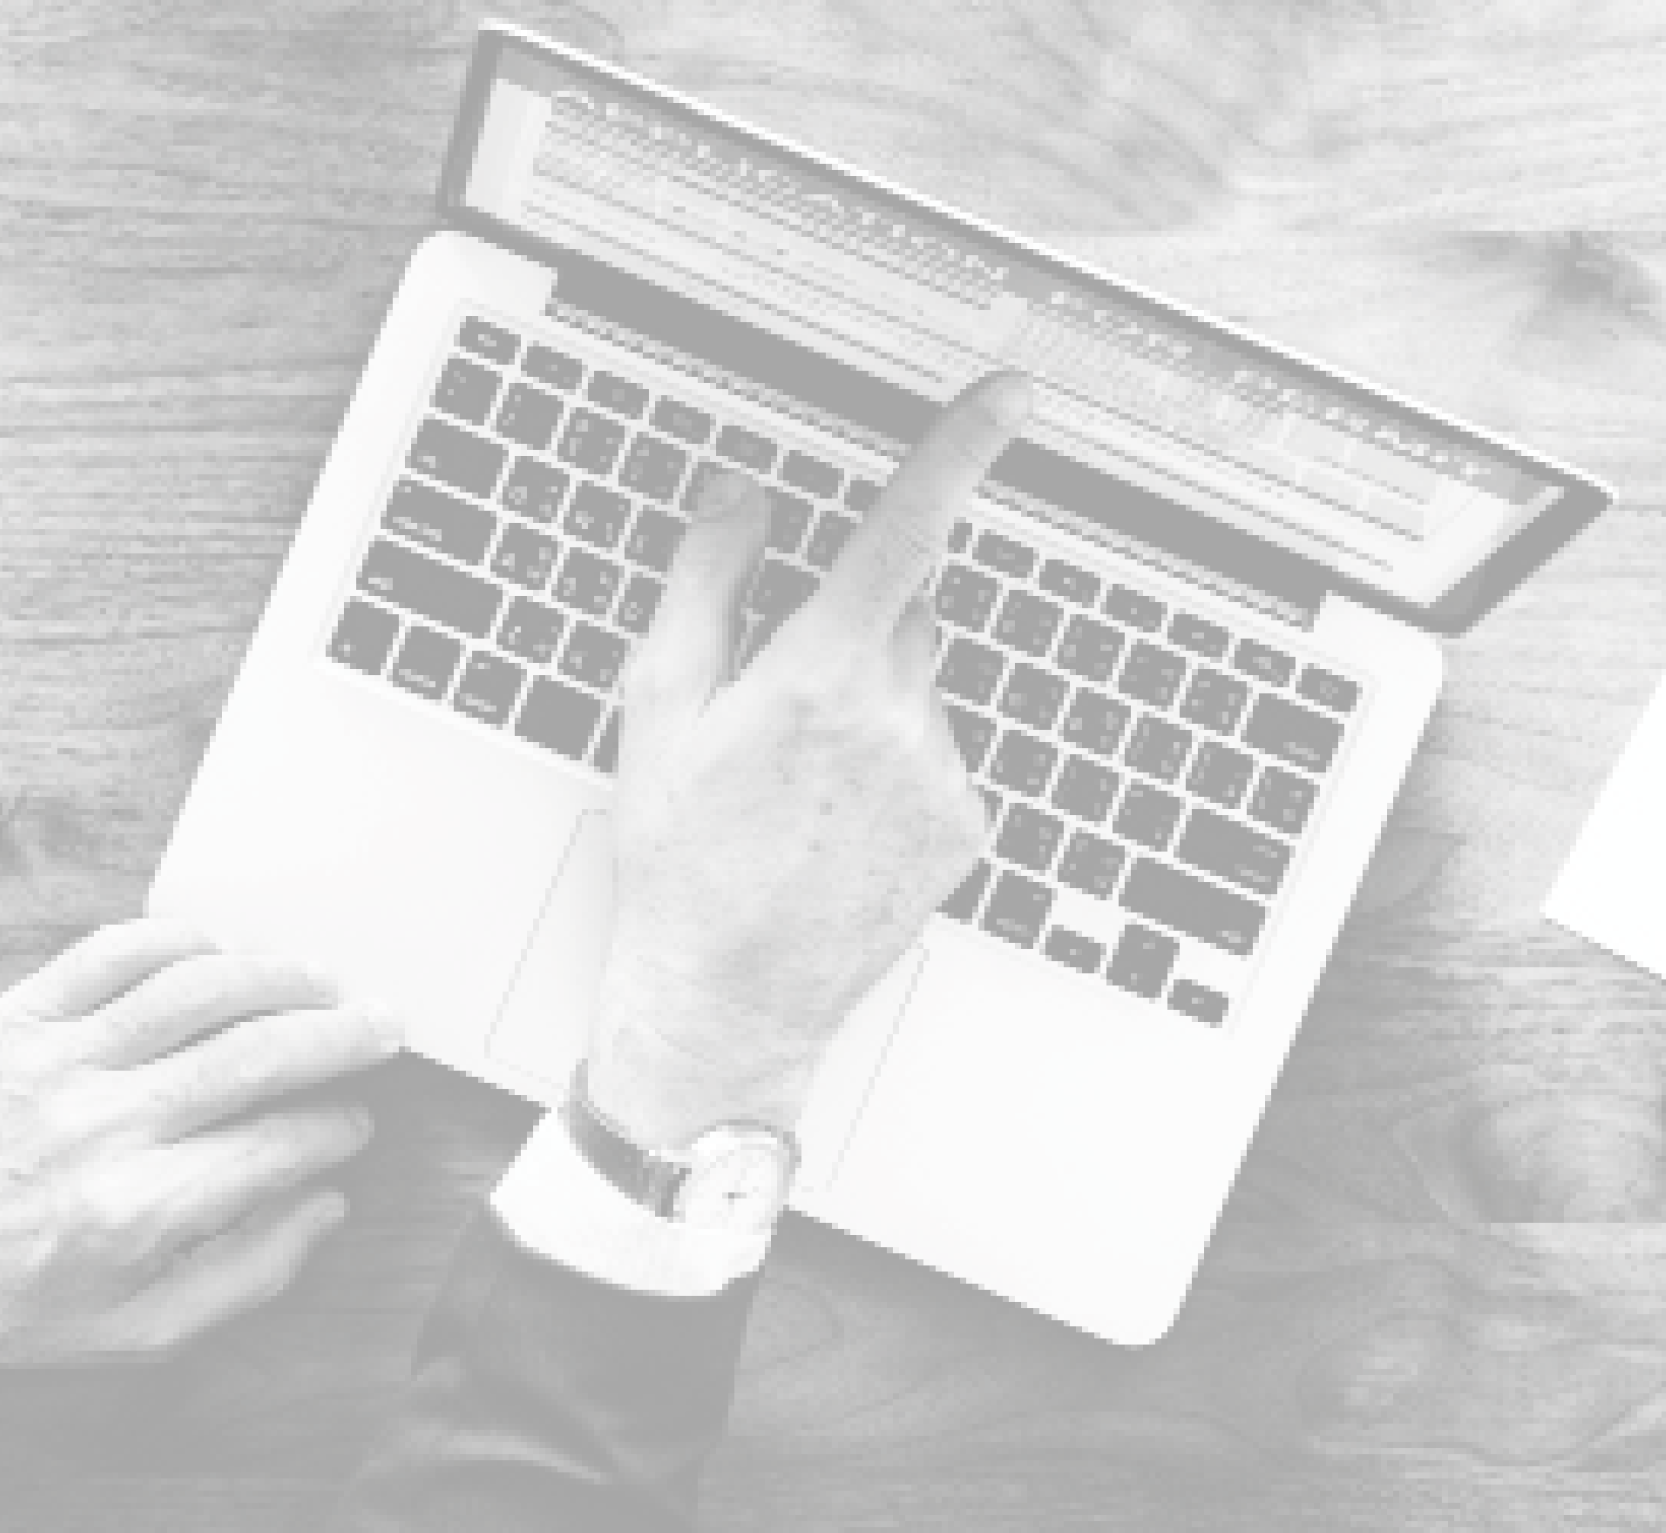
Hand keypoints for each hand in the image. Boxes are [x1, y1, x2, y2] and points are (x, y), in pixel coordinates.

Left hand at [0, 919, 399, 1368]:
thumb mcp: (132, 1334)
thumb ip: (245, 1276)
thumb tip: (324, 1208)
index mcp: (140, 1209)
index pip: (280, 1144)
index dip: (338, 1128)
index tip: (356, 1125)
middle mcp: (106, 1124)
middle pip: (258, 1052)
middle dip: (341, 1035)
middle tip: (385, 1027)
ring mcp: (57, 1061)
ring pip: (195, 988)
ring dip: (276, 974)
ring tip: (322, 977)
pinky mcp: (14, 1020)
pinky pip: (110, 954)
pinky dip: (175, 938)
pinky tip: (219, 948)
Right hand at [592, 372, 1035, 1144]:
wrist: (728, 1000)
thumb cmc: (679, 859)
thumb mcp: (658, 710)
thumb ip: (705, 583)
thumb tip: (740, 493)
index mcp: (819, 673)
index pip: (905, 530)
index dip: (960, 449)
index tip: (1007, 398)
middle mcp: (896, 716)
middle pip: (903, 612)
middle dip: (849, 628)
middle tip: (774, 708)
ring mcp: (939, 776)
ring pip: (920, 689)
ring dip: (870, 706)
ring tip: (797, 788)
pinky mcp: (963, 827)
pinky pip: (938, 756)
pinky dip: (895, 769)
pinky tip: (832, 825)